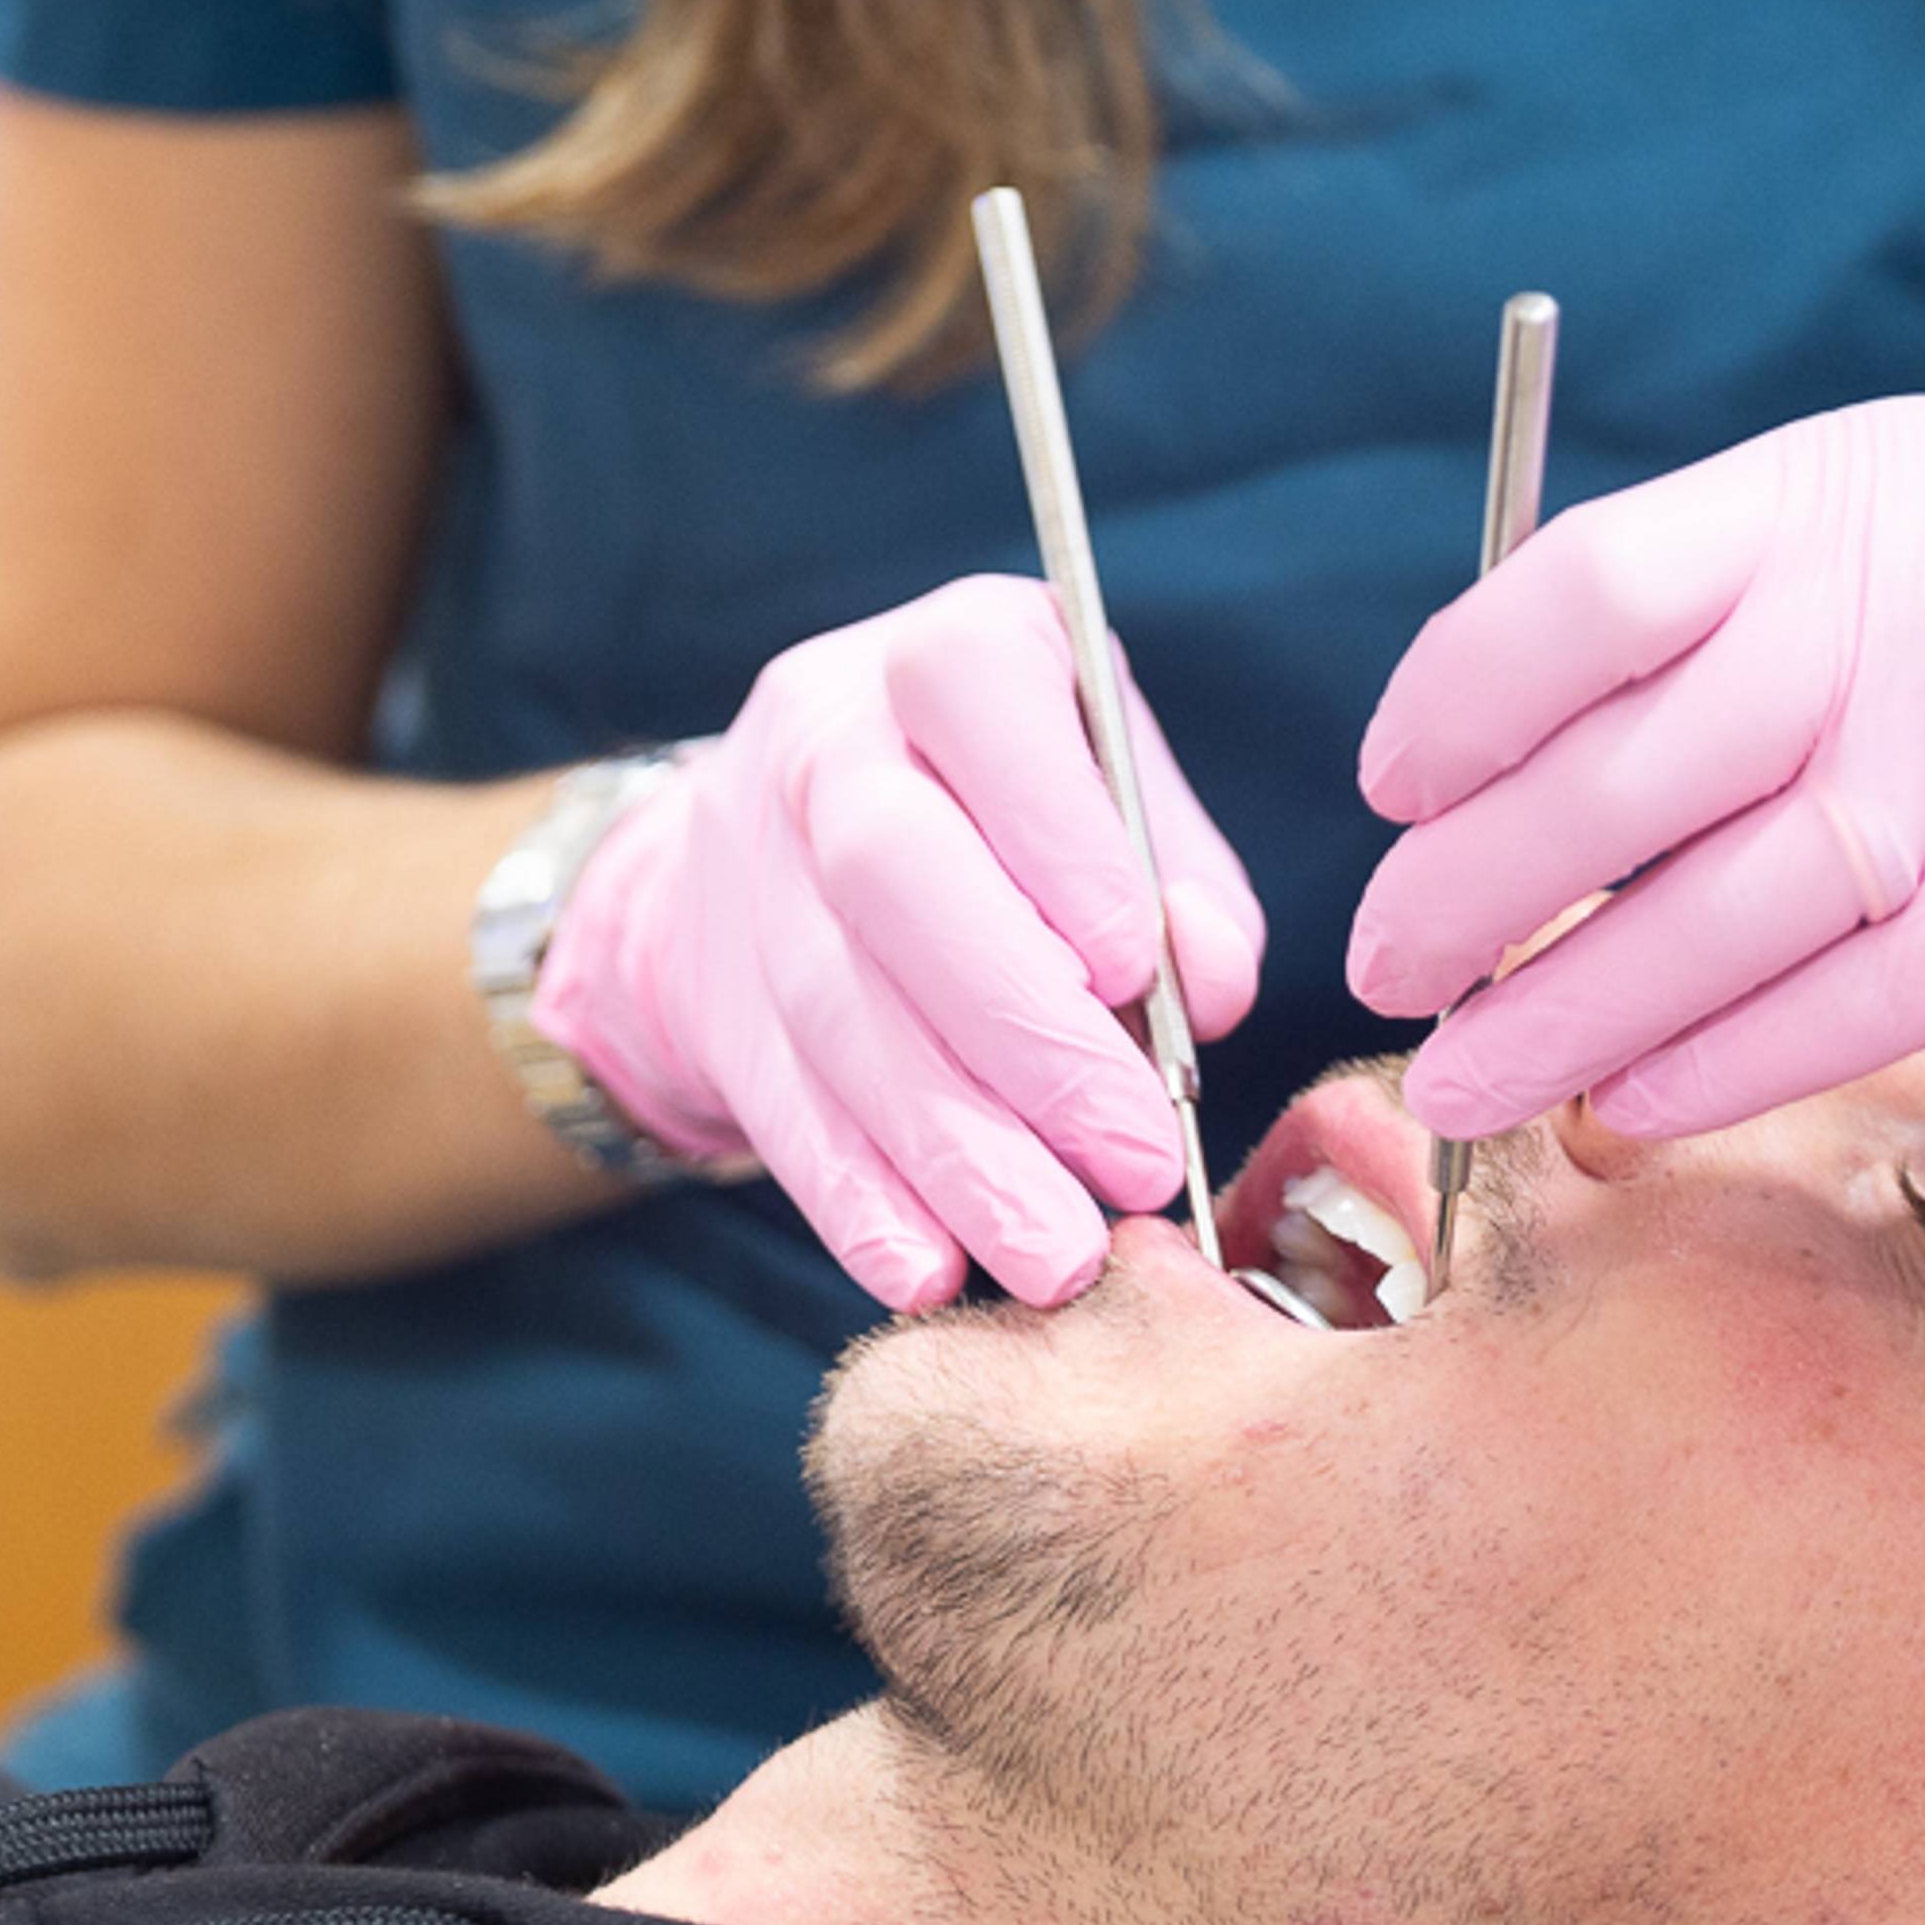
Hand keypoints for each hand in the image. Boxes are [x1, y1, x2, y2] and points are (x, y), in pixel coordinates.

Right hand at [533, 575, 1264, 1308]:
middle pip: (892, 872)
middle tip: (1137, 1164)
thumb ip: (1182, 880)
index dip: (1054, 834)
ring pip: (835, 1008)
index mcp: (948, 653)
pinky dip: (855, 1197)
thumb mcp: (1114, 795)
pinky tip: (929, 1271)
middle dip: (1020, 1035)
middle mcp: (824, 735)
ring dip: (951, 1149)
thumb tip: (1214, 986)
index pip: (975, 698)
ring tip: (1057, 1256)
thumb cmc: (1020, 816)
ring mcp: (746, 861)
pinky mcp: (711, 988)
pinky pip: (778, 1100)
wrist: (798, 834)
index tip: (1140, 972)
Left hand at [1348, 399, 1924, 1142]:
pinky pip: (1849, 1001)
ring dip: (1565, 1010)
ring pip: (1715, 908)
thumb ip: (1770, 600)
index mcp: (1854, 487)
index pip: (1586, 583)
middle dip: (1475, 881)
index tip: (1391, 782)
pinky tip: (1627, 1104)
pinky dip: (1718, 1063)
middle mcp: (1905, 603)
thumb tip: (1546, 730)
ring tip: (1461, 1079)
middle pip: (1622, 766)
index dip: (1460, 696)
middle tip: (1387, 958)